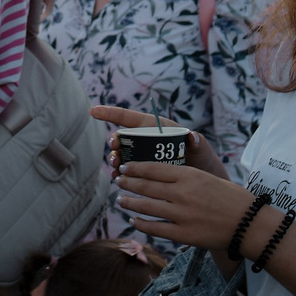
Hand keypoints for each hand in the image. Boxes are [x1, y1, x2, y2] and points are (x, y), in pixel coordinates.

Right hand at [90, 103, 227, 176]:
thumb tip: (193, 136)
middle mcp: (145, 139)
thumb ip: (198, 144)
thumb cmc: (202, 161)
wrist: (203, 184)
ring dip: (115, 159)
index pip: (129, 117)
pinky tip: (118, 179)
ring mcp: (141, 156)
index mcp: (155, 127)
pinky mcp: (141, 171)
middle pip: (122, 137)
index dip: (109, 113)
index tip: (92, 111)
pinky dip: (120, 174)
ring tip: (115, 166)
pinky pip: (126, 171)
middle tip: (114, 149)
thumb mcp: (202, 151)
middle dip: (114, 142)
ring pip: (121, 155)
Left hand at [114, 160, 254, 252]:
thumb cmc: (232, 198)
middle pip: (145, 186)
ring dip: (130, 203)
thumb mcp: (207, 177)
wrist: (249, 224)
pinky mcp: (183, 235)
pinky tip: (134, 221)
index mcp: (189, 176)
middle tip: (118, 182)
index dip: (135, 168)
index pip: (153, 168)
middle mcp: (182, 194)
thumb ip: (185, 177)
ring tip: (121, 200)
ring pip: (146, 207)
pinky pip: (155, 229)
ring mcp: (181, 215)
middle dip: (128, 183)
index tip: (125, 168)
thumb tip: (161, 176)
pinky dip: (141, 224)